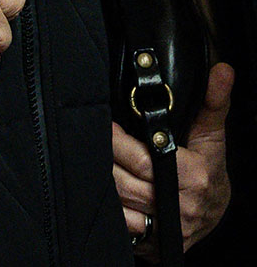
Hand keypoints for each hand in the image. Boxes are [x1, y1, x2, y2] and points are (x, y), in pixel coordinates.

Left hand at [112, 62, 232, 256]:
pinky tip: (99, 189)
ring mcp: (163, 228)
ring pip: (118, 205)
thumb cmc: (210, 168)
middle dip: (105, 156)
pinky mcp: (150, 243)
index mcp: (191, 177)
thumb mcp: (213, 135)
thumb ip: (213, 101)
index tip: (106, 124)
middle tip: (93, 135)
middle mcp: (177, 207)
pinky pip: (119, 226)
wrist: (214, 212)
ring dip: (100, 181)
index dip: (118, 141)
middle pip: (125, 181)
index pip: (143, 159)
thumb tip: (222, 70)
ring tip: (90, 158)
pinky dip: (107, 208)